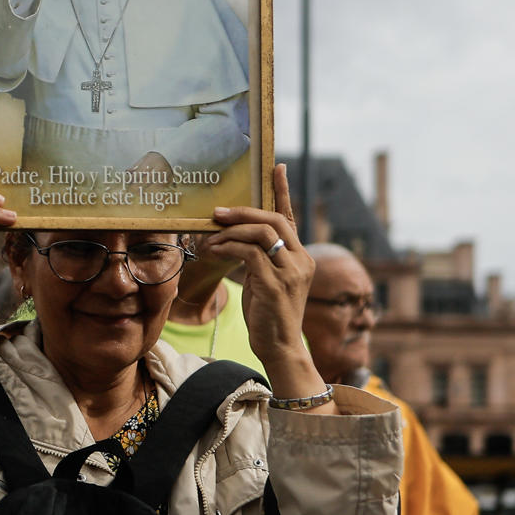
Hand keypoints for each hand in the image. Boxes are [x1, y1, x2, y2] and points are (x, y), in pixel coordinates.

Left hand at [203, 165, 318, 396]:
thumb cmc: (268, 315)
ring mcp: (291, 273)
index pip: (291, 218)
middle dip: (245, 212)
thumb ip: (259, 258)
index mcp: (301, 258)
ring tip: (212, 235)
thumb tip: (235, 238)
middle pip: (275, 221)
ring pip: (262, 235)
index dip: (283, 191)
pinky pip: (250, 255)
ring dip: (233, 231)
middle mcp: (301, 261)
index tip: (276, 166)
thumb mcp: (264, 281)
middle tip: (218, 212)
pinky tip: (215, 250)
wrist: (279, 348)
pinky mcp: (275, 285)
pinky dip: (229, 248)